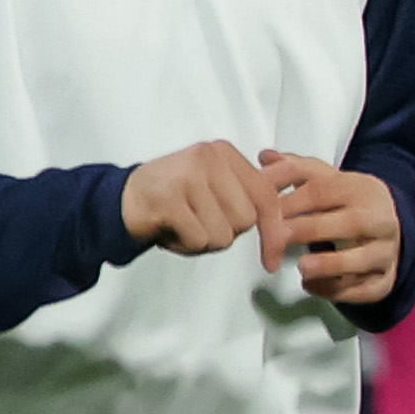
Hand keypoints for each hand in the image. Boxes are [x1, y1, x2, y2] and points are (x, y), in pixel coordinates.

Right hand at [123, 141, 268, 260]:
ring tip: (183, 225)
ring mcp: (186, 176)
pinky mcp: (167, 199)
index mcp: (225, 153)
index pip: (265, 196)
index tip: (272, 259)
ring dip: (203, 241)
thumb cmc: (175, 198)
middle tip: (199, 222)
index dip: (273, 232)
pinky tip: (170, 231)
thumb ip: (252, 189)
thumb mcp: (217, 185)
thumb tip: (293, 187)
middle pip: (245, 220)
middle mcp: (208, 157)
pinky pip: (198, 240)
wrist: (122, 201)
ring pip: (223, 234)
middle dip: (226, 232)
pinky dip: (185, 246)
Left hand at [256, 151, 397, 309]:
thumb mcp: (327, 181)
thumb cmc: (348, 204)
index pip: (326, 192)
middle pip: (350, 223)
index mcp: (363, 190)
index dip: (292, 202)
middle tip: (277, 238)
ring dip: (331, 264)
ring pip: (364, 259)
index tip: (266, 213)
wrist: (388, 226)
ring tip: (303, 267)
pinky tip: (313, 284)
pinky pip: (365, 289)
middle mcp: (381, 219)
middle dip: (310, 230)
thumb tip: (265, 157)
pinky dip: (338, 291)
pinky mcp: (385, 280)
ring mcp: (386, 251)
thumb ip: (295, 169)